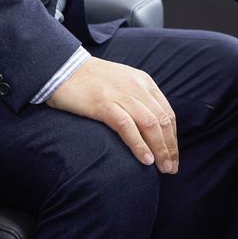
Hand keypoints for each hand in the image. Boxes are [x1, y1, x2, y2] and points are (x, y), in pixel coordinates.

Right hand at [46, 57, 177, 172]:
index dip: (173, 138)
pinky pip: (127, 126)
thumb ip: (138, 100)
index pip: (167, 113)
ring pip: (150, 124)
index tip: (173, 157)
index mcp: (143, 82)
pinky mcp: (103, 103)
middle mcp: (136, 86)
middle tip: (171, 169)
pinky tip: (145, 159)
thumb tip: (152, 128)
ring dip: (160, 149)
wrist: (65, 69)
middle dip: (170, 147)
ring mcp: (120, 94)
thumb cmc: (92, 81)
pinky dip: (139, 144)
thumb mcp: (122, 84)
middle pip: (162, 120)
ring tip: (163, 168)